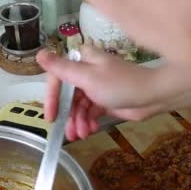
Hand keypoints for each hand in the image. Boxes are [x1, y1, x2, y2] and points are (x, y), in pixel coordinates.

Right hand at [37, 46, 159, 140]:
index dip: (51, 98)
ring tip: (81, 135)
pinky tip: (90, 130)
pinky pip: (90, 112)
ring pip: (78, 107)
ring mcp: (96, 87)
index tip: (51, 116)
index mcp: (81, 60)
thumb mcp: (86, 77)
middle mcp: (87, 72)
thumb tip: (38, 53)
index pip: (57, 78)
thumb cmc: (119, 84)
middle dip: (68, 115)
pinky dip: (88, 122)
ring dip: (78, 121)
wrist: (152, 96)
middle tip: (68, 133)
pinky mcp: (105, 100)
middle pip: (67, 96)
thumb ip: (61, 69)